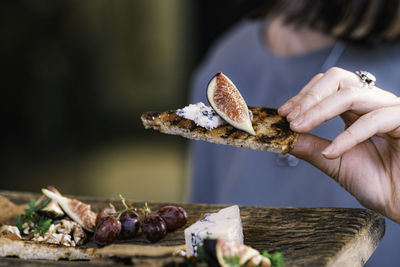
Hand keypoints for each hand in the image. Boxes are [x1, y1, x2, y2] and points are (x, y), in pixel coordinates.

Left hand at [278, 67, 399, 222]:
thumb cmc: (380, 183)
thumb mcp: (334, 162)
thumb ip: (310, 147)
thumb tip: (282, 137)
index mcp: (357, 109)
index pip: (327, 86)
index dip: (303, 96)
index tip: (282, 113)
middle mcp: (374, 104)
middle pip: (338, 79)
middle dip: (309, 97)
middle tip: (290, 118)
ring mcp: (391, 110)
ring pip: (351, 94)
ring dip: (319, 110)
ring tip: (298, 128)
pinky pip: (374, 120)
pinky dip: (347, 136)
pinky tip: (330, 153)